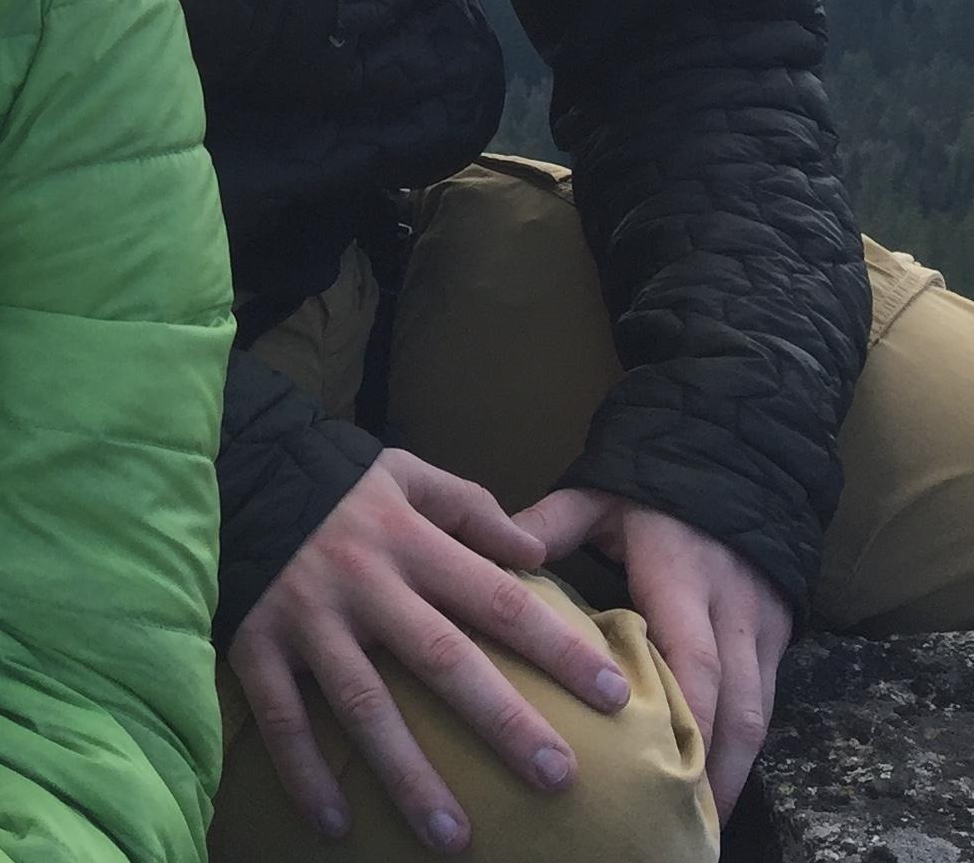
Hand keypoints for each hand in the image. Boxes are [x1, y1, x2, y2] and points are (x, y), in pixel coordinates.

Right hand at [229, 450, 632, 849]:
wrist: (233, 468)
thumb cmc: (333, 480)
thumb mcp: (402, 472)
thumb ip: (468, 505)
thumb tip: (535, 547)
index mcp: (406, 538)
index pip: (496, 597)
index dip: (555, 646)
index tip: (611, 694)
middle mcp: (363, 581)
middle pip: (441, 657)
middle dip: (502, 720)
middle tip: (558, 777)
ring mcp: (307, 617)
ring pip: (364, 703)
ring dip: (409, 773)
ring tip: (454, 838)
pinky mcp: (256, 641)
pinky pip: (282, 716)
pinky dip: (305, 771)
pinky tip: (336, 823)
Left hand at [513, 488, 789, 821]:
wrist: (731, 456)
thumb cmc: (650, 484)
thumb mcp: (598, 495)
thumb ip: (549, 521)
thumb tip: (495, 554)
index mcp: (682, 576)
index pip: (691, 658)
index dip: (683, 716)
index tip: (663, 768)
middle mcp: (731, 608)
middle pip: (736, 702)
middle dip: (716, 765)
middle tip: (688, 820)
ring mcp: (763, 625)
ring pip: (760, 711)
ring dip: (737, 767)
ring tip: (704, 818)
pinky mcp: (781, 635)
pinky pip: (768, 700)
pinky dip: (746, 743)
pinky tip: (721, 777)